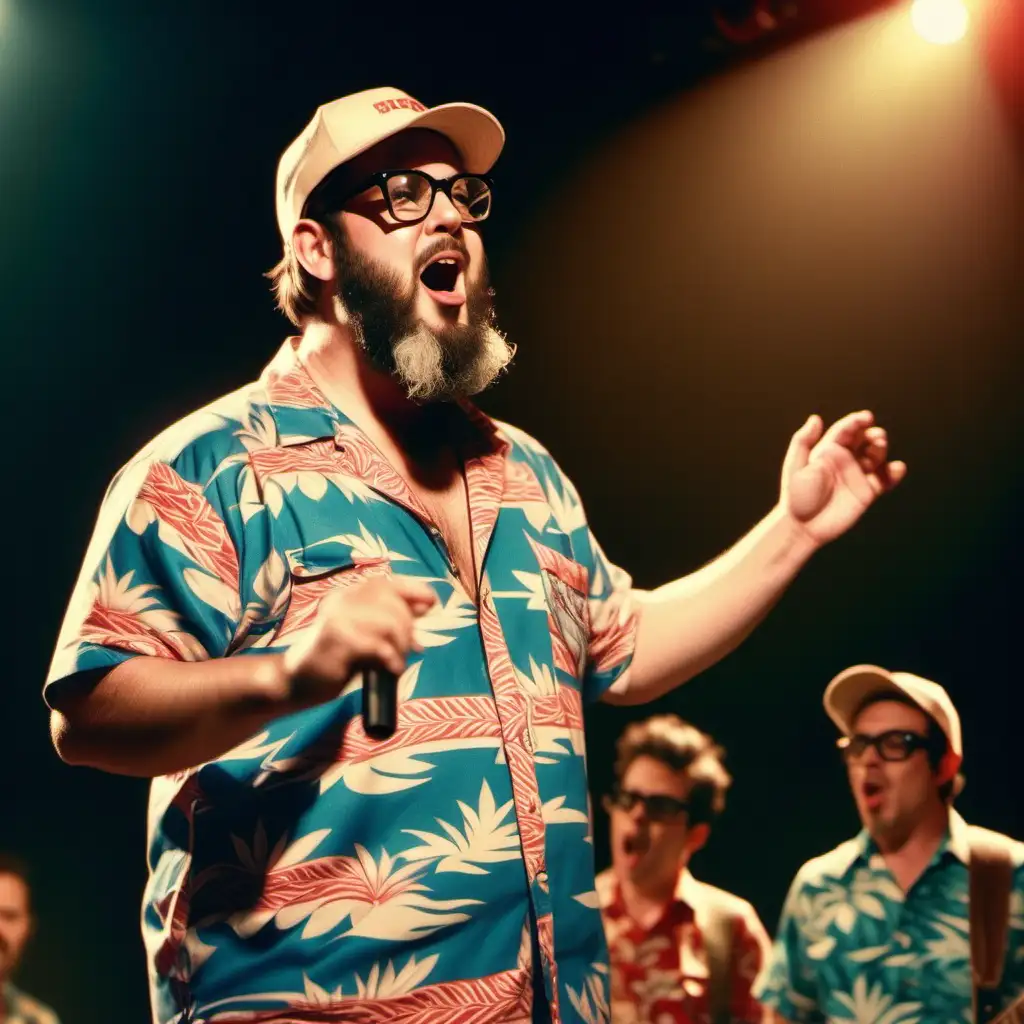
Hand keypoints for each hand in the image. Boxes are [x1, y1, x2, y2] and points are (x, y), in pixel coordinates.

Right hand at [280, 575, 437, 708]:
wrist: (296, 681)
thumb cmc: (336, 659)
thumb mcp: (368, 635)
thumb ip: (393, 619)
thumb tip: (427, 605)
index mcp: (350, 594)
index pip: (388, 582)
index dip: (415, 589)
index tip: (432, 603)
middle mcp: (343, 599)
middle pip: (392, 601)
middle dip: (408, 627)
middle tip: (411, 649)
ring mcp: (337, 617)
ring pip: (387, 621)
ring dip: (401, 644)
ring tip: (397, 662)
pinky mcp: (335, 640)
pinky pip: (376, 645)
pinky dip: (391, 658)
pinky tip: (392, 669)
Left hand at [780, 410, 905, 546]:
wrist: (802, 527)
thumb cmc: (795, 496)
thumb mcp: (795, 466)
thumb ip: (804, 441)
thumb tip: (816, 418)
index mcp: (827, 450)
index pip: (845, 431)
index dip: (856, 422)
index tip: (865, 418)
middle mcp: (845, 460)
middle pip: (864, 441)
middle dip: (872, 434)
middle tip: (875, 436)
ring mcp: (857, 475)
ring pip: (876, 457)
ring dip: (881, 450)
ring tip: (879, 448)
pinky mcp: (867, 492)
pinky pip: (884, 480)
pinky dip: (893, 473)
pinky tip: (897, 468)